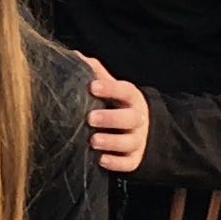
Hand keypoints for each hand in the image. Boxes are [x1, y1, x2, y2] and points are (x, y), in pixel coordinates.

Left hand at [80, 56, 149, 174]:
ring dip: (111, 142)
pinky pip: (128, 163)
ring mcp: (139, 140)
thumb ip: (98, 74)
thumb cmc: (119, 106)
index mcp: (132, 99)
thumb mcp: (114, 90)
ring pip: (129, 142)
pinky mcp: (135, 159)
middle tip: (90, 118)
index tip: (92, 86)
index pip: (125, 90)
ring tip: (93, 141)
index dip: (110, 88)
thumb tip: (76, 56)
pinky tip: (101, 160)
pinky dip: (115, 163)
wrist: (144, 131)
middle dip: (111, 118)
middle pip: (130, 118)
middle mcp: (138, 119)